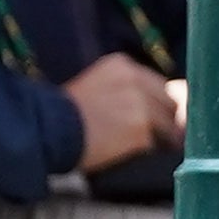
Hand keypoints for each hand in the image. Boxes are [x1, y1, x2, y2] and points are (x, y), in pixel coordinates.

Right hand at [67, 51, 183, 173]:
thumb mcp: (94, 85)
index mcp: (123, 65)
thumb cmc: (62, 113)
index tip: (157, 115)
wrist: (49, 129)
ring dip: (162, 137)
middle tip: (161, 135)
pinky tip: (134, 154)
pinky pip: (156, 143)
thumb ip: (122, 90)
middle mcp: (136, 80)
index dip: (157, 103)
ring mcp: (142, 104)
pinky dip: (148, 150)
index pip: (157, 84)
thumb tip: (148, 107)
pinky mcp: (142, 129)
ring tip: (151, 148)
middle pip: (169, 102)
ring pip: (168, 124)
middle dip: (165, 119)